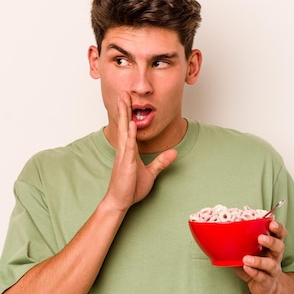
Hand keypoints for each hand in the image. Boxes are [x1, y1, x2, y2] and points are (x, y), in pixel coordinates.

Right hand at [103, 92, 177, 211]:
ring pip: (124, 130)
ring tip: (123, 100)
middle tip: (123, 92)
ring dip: (124, 114)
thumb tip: (173, 152)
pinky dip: (130, 134)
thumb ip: (161, 162)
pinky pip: (128, 146)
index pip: (129, 127)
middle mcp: (124, 149)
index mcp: (129, 150)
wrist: (119, 201)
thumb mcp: (150, 173)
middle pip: (124, 124)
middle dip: (124, 107)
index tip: (127, 100)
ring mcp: (124, 155)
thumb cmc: (130, 188)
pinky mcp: (126, 163)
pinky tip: (131, 124)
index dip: (128, 113)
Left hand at [233, 218, 287, 293]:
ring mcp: (273, 271)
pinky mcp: (268, 282)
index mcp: (271, 246)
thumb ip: (239, 242)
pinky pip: (263, 277)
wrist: (264, 286)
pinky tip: (246, 268)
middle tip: (260, 238)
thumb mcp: (247, 251)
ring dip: (259, 261)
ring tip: (246, 258)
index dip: (278, 228)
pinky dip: (254, 272)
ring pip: (271, 265)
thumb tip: (218, 231)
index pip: (279, 234)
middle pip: (279, 247)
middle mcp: (275, 257)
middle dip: (271, 241)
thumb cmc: (254, 265)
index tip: (271, 223)